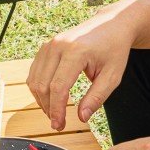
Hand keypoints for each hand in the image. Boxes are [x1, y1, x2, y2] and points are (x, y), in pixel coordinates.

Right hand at [27, 14, 136, 130]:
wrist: (112, 25)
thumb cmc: (114, 49)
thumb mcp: (112, 76)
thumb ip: (97, 97)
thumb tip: (82, 118)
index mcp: (76, 52)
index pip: (58, 87)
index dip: (57, 109)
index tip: (59, 125)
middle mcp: (58, 46)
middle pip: (43, 85)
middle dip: (48, 108)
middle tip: (58, 123)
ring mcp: (49, 45)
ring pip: (34, 80)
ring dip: (41, 100)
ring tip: (54, 112)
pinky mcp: (45, 47)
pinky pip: (34, 73)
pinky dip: (39, 88)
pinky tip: (50, 98)